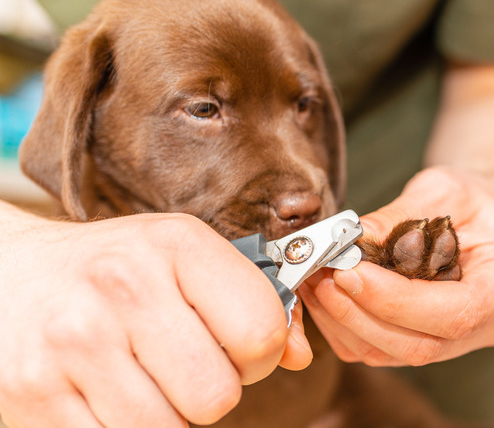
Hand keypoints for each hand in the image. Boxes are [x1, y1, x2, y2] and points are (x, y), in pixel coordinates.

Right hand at [0, 206, 311, 427]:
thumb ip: (251, 302)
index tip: (235, 348)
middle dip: (210, 391)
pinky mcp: (34, 395)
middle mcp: (124, 287)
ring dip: (167, 416)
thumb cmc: (112, 270)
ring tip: (140, 376)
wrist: (8, 273)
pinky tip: (106, 395)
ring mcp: (75, 343)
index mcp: (176, 245)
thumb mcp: (182, 260)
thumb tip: (300, 356)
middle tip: (182, 366)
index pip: (262, 331)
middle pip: (218, 395)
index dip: (259, 354)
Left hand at [299, 167, 493, 365]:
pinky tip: (324, 295)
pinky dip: (345, 327)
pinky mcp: (427, 343)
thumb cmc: (469, 199)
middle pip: (422, 346)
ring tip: (316, 281)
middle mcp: (490, 323)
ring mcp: (459, 342)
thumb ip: (401, 215)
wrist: (476, 216)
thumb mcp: (443, 189)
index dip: (398, 302)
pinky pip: (380, 352)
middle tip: (324, 278)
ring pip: (395, 355)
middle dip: (363, 315)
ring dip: (346, 323)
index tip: (352, 273)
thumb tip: (352, 239)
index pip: (456, 313)